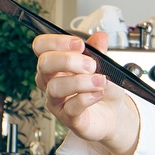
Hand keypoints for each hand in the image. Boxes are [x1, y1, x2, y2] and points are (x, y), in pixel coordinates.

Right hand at [33, 30, 137, 153]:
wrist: (113, 113)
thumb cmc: (103, 87)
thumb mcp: (105, 65)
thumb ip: (99, 51)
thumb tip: (100, 36)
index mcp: (56, 63)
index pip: (41, 46)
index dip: (56, 42)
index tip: (79, 44)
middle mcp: (51, 80)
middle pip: (44, 64)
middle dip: (68, 60)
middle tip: (91, 65)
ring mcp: (56, 100)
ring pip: (55, 87)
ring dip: (80, 82)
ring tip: (100, 81)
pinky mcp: (67, 118)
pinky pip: (70, 107)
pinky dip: (87, 98)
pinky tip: (98, 94)